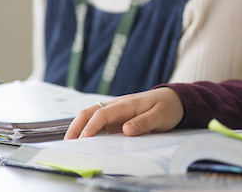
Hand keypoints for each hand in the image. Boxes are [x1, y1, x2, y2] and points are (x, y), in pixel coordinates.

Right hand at [64, 87, 184, 139]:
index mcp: (126, 103)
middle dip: (76, 125)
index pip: (102, 114)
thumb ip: (143, 123)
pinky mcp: (117, 118)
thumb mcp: (160, 116)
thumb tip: (126, 130)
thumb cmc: (167, 106)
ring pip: (91, 116)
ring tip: (70, 143)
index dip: (91, 127)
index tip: (83, 140)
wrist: (173, 99)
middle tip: (68, 142)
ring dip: (79, 127)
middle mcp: (117, 105)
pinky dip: (88, 130)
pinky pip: (98, 123)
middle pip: (90, 112)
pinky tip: (84, 141)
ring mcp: (115, 111)